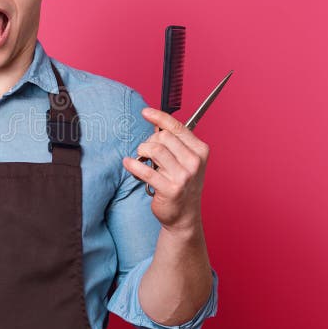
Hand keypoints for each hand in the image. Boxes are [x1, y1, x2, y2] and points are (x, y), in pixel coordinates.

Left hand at [122, 107, 209, 233]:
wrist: (184, 216)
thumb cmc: (181, 184)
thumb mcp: (185, 161)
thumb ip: (174, 143)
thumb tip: (155, 124)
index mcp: (200, 151)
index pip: (177, 127)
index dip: (159, 117)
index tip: (145, 112)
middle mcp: (194, 162)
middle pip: (163, 137)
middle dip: (149, 141)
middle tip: (146, 152)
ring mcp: (184, 176)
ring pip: (154, 150)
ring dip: (142, 152)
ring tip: (142, 159)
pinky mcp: (170, 189)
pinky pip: (146, 170)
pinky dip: (133, 165)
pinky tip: (127, 163)